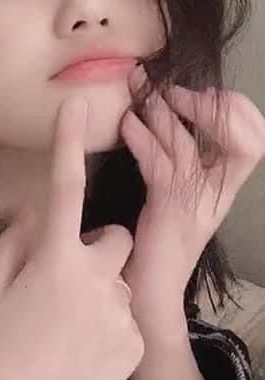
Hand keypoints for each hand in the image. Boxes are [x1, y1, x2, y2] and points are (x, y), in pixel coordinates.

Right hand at [0, 96, 143, 379]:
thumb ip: (13, 245)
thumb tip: (33, 216)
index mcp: (53, 259)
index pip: (63, 189)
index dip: (67, 145)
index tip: (76, 107)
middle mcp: (95, 275)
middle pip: (113, 238)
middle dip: (95, 251)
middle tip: (66, 284)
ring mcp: (121, 307)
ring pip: (121, 278)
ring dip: (103, 289)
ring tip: (72, 327)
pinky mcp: (136, 336)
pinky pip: (129, 312)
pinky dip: (112, 322)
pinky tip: (86, 349)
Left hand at [120, 67, 264, 329]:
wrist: (146, 292)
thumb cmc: (156, 240)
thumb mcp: (176, 194)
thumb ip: (178, 158)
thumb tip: (163, 112)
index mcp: (224, 187)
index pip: (254, 141)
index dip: (236, 111)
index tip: (203, 93)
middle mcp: (217, 193)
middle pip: (241, 141)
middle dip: (205, 104)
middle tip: (167, 86)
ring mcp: (195, 202)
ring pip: (188, 146)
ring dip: (161, 111)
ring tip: (138, 89)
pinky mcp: (167, 210)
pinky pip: (160, 166)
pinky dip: (142, 141)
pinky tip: (126, 125)